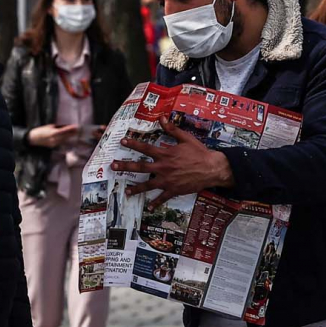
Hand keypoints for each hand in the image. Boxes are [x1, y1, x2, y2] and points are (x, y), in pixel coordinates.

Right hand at [27, 124, 79, 147]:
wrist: (33, 139)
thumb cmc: (40, 131)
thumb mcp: (49, 127)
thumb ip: (57, 127)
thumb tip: (65, 126)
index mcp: (52, 133)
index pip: (63, 131)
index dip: (69, 129)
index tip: (75, 126)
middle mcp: (53, 139)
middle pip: (65, 136)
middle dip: (71, 133)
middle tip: (78, 129)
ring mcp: (53, 143)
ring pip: (64, 140)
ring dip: (69, 136)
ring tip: (75, 133)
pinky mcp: (53, 146)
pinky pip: (61, 142)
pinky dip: (65, 139)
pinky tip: (69, 137)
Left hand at [111, 115, 233, 210]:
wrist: (212, 169)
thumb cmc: (199, 152)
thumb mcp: (186, 138)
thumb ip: (172, 129)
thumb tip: (162, 118)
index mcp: (166, 154)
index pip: (145, 149)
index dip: (133, 144)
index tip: (122, 142)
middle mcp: (163, 167)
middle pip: (140, 167)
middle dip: (125, 166)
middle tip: (113, 167)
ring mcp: (167, 180)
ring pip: (147, 185)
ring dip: (136, 188)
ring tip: (126, 191)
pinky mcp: (174, 190)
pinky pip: (162, 198)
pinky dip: (156, 203)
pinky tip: (149, 207)